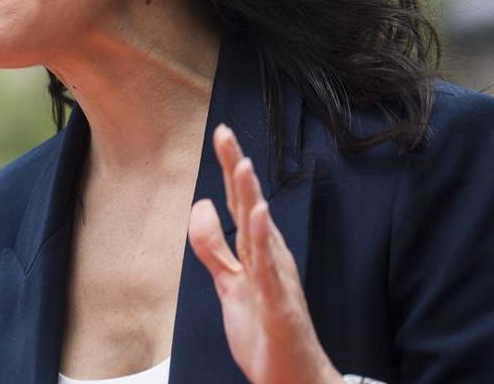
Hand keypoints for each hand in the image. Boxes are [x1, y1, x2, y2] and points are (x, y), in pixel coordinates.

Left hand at [187, 124, 342, 383]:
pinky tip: (260, 216)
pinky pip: (269, 270)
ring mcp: (277, 280)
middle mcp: (271, 258)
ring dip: (252, 197)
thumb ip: (213, 248)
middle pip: (251, 205)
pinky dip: (264, 241)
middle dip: (238, 169)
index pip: (241, 202)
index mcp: (259, 251)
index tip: (221, 134)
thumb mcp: (229, 284)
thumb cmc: (267, 332)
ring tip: (242, 165)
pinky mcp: (279, 305)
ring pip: (261, 232)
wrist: (292, 379)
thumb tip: (200, 206)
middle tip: (226, 134)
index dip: (231, 168)